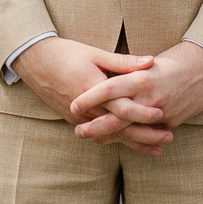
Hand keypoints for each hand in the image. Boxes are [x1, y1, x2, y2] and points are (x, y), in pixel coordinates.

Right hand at [11, 38, 170, 155]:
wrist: (34, 62)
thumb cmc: (66, 53)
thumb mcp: (95, 53)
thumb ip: (123, 62)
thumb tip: (150, 61)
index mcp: (93, 90)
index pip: (122, 107)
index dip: (142, 113)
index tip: (162, 115)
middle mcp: (86, 109)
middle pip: (120, 129)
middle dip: (145, 136)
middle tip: (168, 139)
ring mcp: (79, 118)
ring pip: (110, 136)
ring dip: (134, 143)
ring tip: (156, 150)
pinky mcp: (74, 121)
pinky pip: (98, 135)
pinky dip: (115, 141)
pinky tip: (130, 146)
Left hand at [68, 42, 202, 149]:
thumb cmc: (175, 60)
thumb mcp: (149, 62)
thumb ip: (128, 71)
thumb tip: (105, 80)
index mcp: (141, 77)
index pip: (110, 89)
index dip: (91, 98)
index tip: (74, 103)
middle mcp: (149, 97)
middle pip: (117, 117)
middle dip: (95, 127)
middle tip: (78, 131)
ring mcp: (161, 112)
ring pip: (130, 131)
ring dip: (110, 138)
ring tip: (93, 139)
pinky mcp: (170, 122)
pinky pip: (146, 134)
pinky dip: (131, 140)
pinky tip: (116, 142)